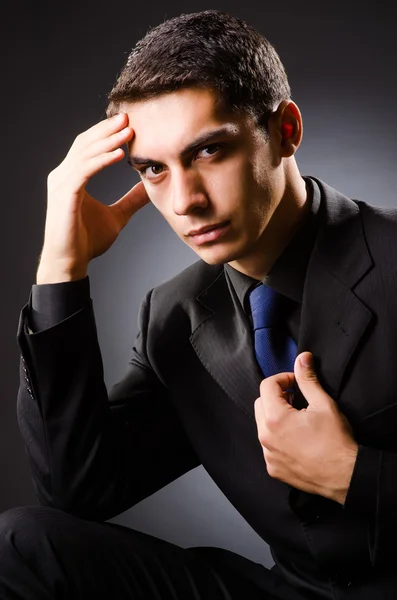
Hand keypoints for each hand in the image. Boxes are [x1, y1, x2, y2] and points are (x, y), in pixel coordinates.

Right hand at [37, 113, 149, 283]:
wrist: (70, 263)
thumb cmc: (87, 242)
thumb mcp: (117, 216)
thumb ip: (130, 200)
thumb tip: (147, 188)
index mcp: (72, 178)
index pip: (89, 147)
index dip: (107, 134)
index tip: (129, 124)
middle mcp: (63, 176)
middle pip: (85, 143)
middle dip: (108, 129)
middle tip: (129, 117)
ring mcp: (61, 184)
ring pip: (85, 153)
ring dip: (108, 140)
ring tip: (128, 130)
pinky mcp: (65, 195)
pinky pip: (84, 171)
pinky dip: (102, 161)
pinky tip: (119, 155)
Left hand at [254, 352, 357, 503]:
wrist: (345, 476)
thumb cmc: (336, 441)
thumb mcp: (323, 404)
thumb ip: (308, 379)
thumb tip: (302, 358)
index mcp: (275, 418)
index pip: (267, 386)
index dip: (282, 379)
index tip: (296, 383)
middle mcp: (265, 437)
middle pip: (261, 403)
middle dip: (276, 396)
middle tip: (297, 399)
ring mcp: (268, 455)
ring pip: (262, 425)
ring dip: (275, 417)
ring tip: (298, 419)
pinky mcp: (273, 468)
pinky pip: (268, 446)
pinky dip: (277, 438)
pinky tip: (296, 439)